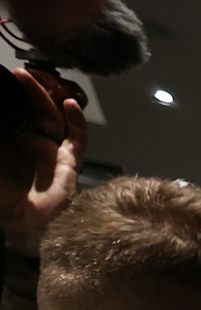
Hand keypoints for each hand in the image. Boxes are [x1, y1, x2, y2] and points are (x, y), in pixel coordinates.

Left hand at [0, 69, 85, 253]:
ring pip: (52, 120)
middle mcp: (30, 148)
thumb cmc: (2, 199)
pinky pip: (76, 140)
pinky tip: (69, 104)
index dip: (12, 98)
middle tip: (17, 74)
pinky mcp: (68, 165)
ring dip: (45, 99)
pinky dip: (77, 122)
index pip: (14, 115)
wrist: (21, 226)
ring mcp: (50, 156)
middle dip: (26, 92)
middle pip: (32, 113)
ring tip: (31, 80)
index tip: (3, 80)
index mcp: (10, 147)